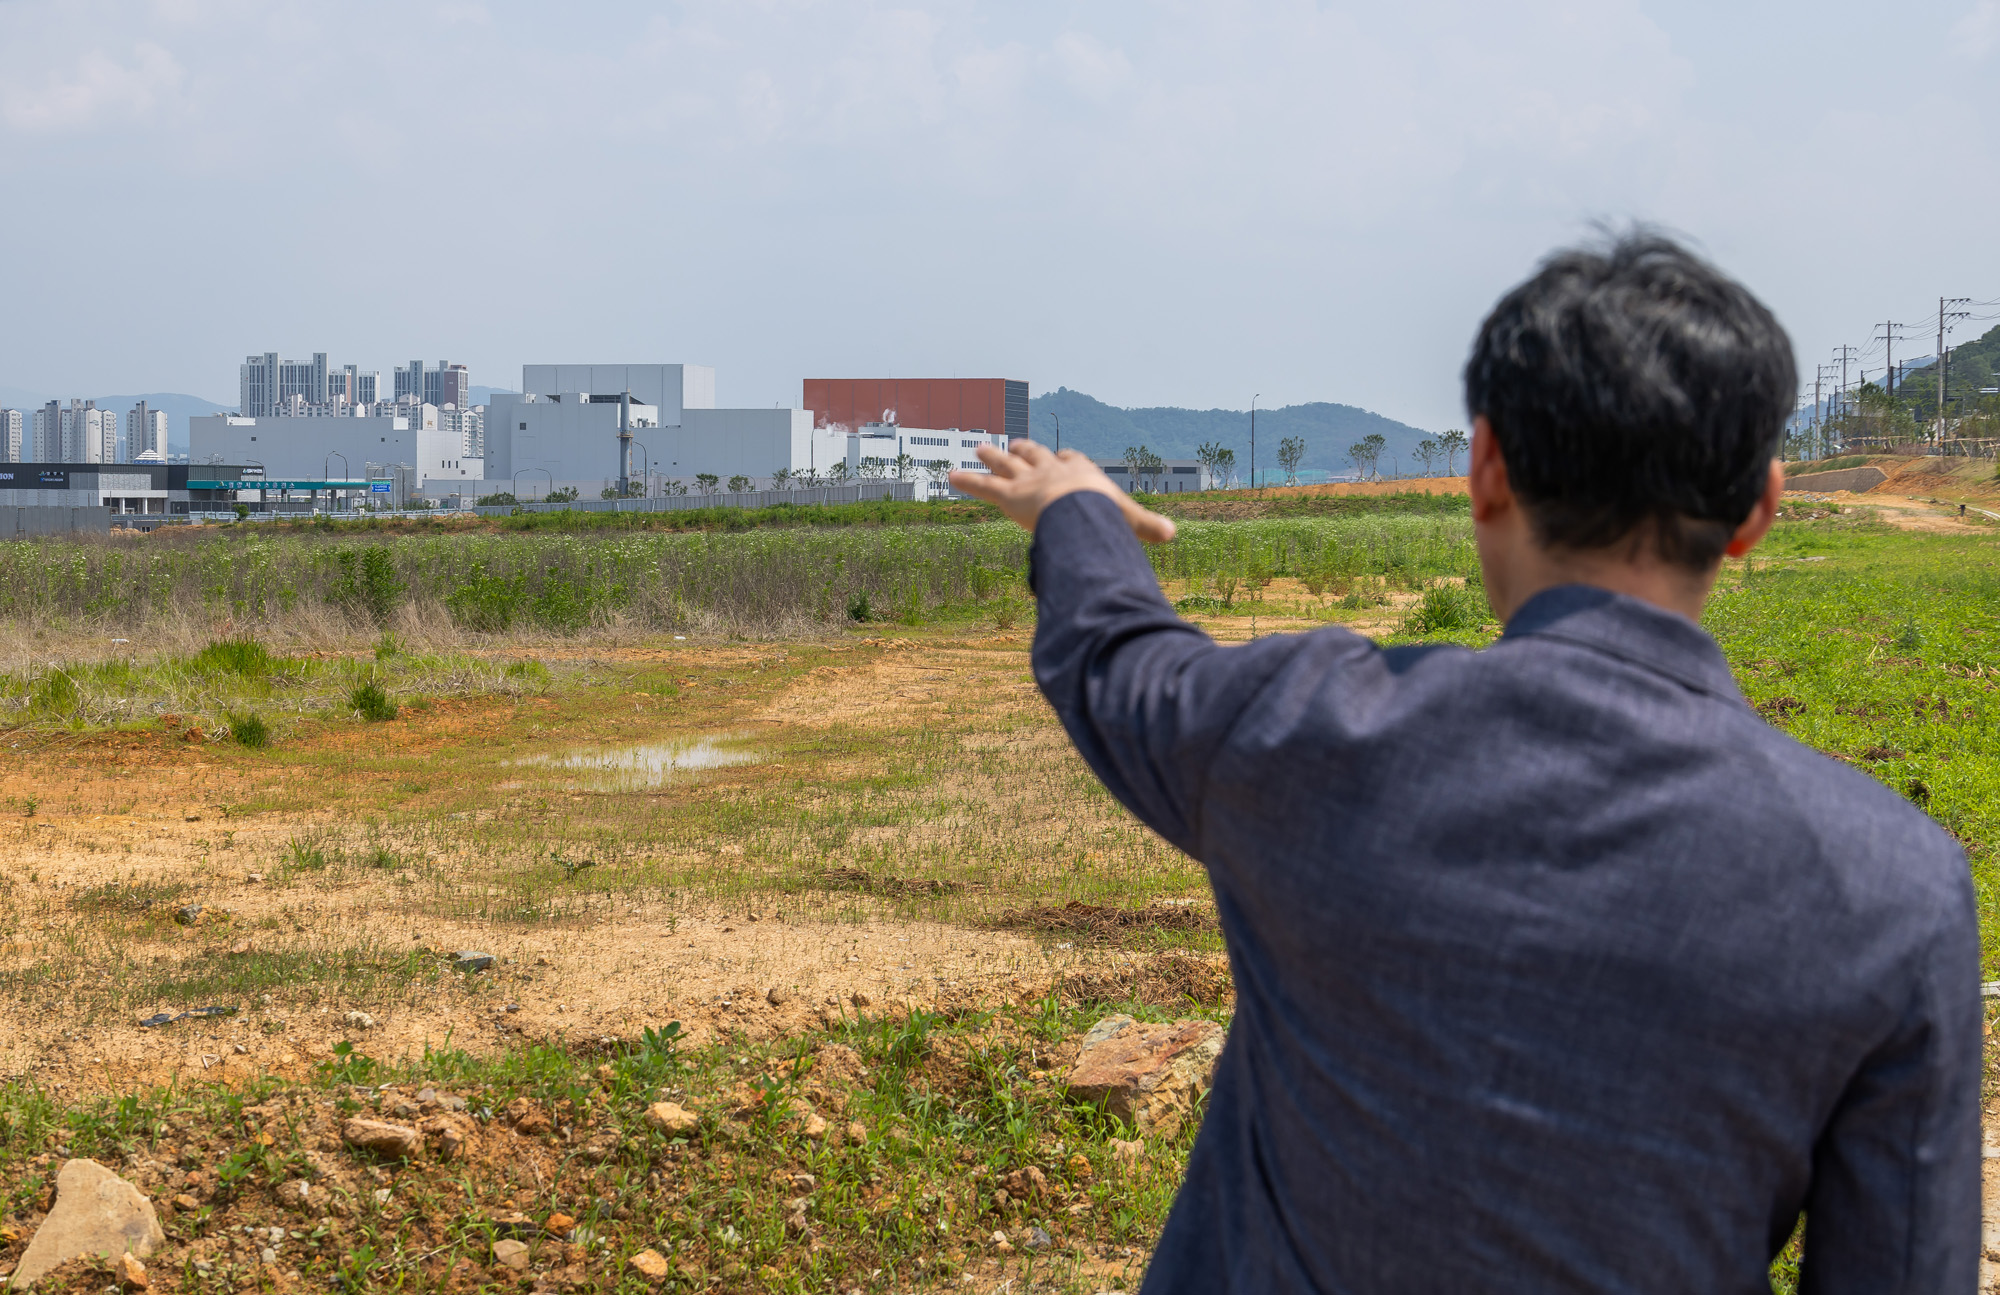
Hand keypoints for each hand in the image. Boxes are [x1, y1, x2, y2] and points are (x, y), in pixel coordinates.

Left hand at [948, 441, 1176, 542]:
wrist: (1077, 508)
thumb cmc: (1105, 514)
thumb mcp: (1129, 520)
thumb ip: (1147, 527)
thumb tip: (1174, 535)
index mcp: (1080, 473)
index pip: (1072, 461)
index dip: (1067, 460)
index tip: (1064, 457)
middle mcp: (1051, 471)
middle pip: (1036, 455)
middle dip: (1025, 449)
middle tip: (1016, 444)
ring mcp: (1027, 480)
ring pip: (1006, 464)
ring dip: (992, 456)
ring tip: (980, 447)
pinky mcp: (1007, 495)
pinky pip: (982, 486)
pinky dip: (966, 481)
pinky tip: (950, 475)